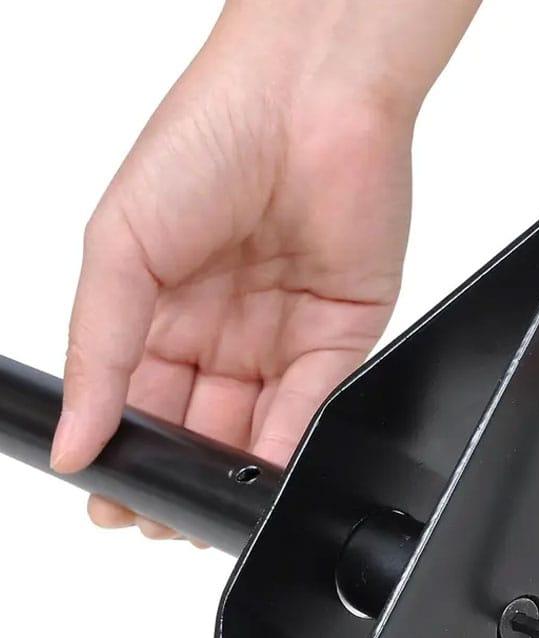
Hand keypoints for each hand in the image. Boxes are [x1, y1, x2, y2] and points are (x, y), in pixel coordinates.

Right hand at [51, 0, 480, 539]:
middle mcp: (222, 329)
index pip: (140, 403)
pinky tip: (263, 480)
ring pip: (257, 429)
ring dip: (234, 474)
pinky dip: (289, 448)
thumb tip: (73, 435)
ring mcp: (283, 336)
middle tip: (163, 516)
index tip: (116, 500)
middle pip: (199, 426)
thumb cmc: (207, 139)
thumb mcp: (119, 246)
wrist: (309, 95)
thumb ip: (97, 349)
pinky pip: (313, 406)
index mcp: (161, 308)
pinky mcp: (342, 336)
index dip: (129, 455)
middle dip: (182, 476)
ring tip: (208, 510)